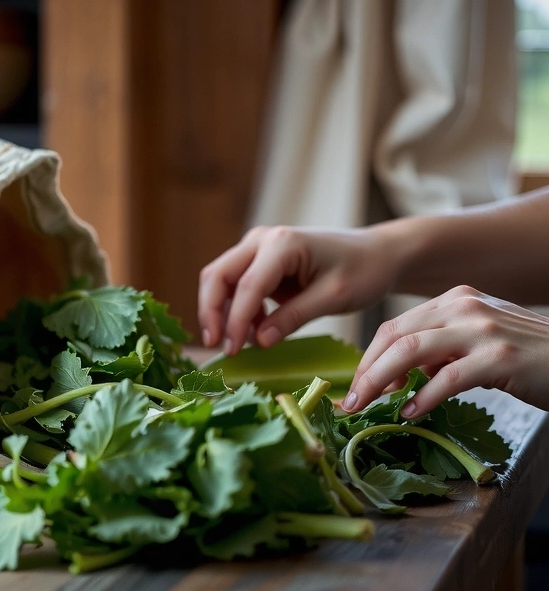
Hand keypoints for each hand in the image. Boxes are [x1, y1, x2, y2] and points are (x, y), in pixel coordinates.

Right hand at [198, 226, 398, 354]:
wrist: (378, 254)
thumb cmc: (363, 271)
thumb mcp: (333, 297)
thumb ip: (293, 317)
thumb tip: (258, 342)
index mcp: (282, 244)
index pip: (246, 286)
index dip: (234, 321)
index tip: (231, 351)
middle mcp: (262, 239)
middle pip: (218, 275)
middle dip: (211, 312)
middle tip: (217, 347)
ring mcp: (258, 247)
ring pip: (221, 279)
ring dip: (221, 311)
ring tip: (236, 344)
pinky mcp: (259, 260)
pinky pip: (235, 284)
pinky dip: (237, 309)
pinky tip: (254, 332)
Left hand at [343, 286, 548, 417]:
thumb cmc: (527, 358)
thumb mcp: (477, 342)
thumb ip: (440, 351)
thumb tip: (395, 377)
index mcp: (454, 300)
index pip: (395, 326)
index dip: (368, 358)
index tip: (355, 386)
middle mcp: (464, 306)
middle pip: (395, 337)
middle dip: (366, 372)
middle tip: (351, 402)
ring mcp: (482, 328)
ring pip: (411, 352)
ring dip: (381, 382)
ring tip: (368, 407)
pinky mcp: (499, 356)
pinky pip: (447, 377)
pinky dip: (423, 397)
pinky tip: (410, 413)